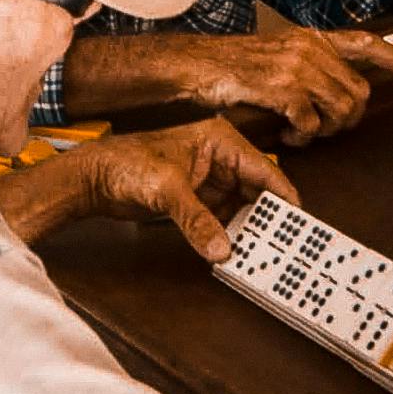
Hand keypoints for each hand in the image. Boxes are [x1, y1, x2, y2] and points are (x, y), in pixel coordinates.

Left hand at [70, 117, 291, 262]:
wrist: (94, 178)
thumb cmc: (125, 163)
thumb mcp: (167, 190)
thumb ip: (197, 219)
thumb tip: (221, 247)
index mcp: (220, 141)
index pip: (265, 169)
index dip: (283, 197)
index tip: (298, 223)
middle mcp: (221, 159)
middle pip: (257, 192)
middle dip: (268, 218)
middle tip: (282, 244)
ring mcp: (210, 182)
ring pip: (242, 209)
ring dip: (249, 230)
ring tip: (262, 252)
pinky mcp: (198, 201)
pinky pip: (223, 220)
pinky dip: (229, 235)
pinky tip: (236, 251)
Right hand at [176, 14, 392, 142]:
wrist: (198, 66)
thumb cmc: (233, 66)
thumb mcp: (278, 54)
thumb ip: (309, 64)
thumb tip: (336, 89)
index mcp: (311, 38)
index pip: (364, 42)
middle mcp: (310, 49)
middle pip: (358, 90)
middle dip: (349, 118)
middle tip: (328, 128)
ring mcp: (298, 67)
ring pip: (342, 108)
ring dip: (328, 130)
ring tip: (305, 133)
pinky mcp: (283, 89)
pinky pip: (313, 123)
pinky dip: (304, 137)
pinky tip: (290, 137)